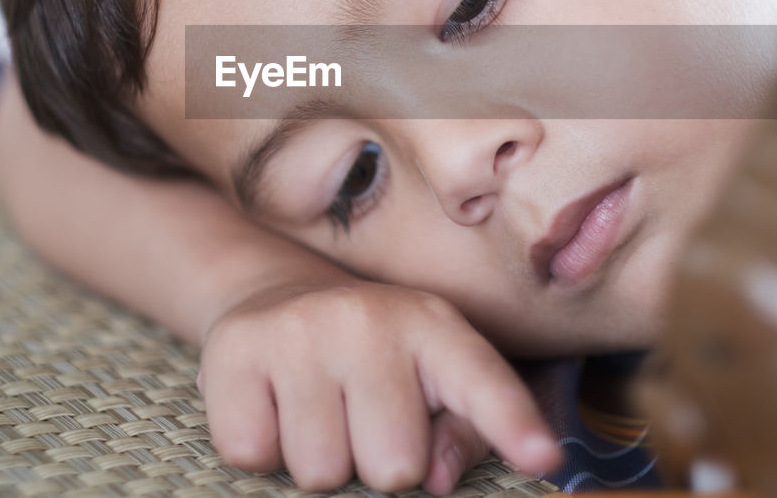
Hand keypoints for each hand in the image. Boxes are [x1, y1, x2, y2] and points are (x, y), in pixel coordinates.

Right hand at [199, 281, 562, 493]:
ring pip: (319, 472)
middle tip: (358, 420)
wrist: (275, 298)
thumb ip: (460, 432)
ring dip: (317, 461)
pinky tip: (273, 406)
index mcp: (434, 327)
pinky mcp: (233, 350)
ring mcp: (298, 330)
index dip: (513, 424)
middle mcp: (368, 320)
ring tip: (315, 411)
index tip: (542, 457)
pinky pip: (252, 455)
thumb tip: (436, 478)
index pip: (480, 382)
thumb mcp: (431, 382)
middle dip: (374, 464)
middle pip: (393, 468)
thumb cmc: (372, 360)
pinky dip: (260, 450)